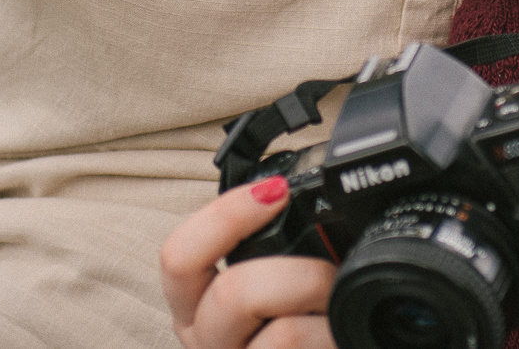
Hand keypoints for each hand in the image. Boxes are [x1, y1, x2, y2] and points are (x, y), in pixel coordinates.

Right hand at [161, 176, 335, 348]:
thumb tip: (298, 187)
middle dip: (298, 274)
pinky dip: (331, 338)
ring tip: (340, 311)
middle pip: (233, 294)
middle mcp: (207, 342)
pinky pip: (298, 348)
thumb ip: (274, 241)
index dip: (225, 215)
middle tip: (329, 273)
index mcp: (198, 305)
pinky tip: (340, 337)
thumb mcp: (277, 277)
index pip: (178, 256)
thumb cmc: (305, 324)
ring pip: (281, 336)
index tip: (277, 191)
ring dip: (324, 312)